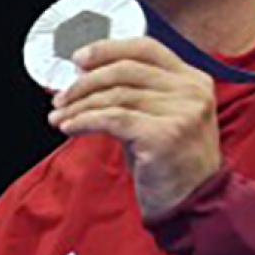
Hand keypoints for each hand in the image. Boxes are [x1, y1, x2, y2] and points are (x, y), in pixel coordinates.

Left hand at [47, 38, 222, 219]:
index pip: (145, 48)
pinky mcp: (164, 135)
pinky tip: (70, 128)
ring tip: (59, 117)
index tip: (78, 58)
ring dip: (79, 106)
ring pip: (115, 95)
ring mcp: (182, 112)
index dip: (107, 49)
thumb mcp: (160, 119)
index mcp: (193, 80)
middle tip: (61, 97)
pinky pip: (112, 119)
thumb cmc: (170, 164)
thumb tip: (84, 77)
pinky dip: (85, 121)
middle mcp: (191, 91)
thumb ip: (135, 94)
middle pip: (125, 69)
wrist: (195, 206)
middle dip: (85, 82)